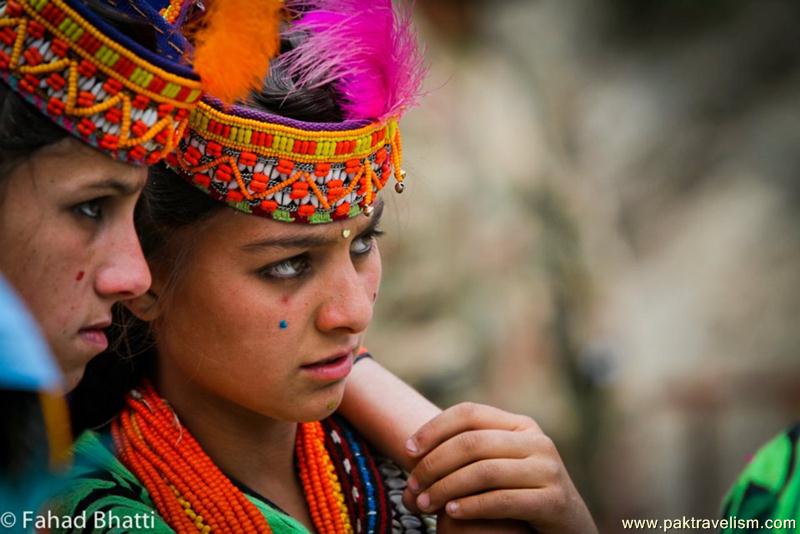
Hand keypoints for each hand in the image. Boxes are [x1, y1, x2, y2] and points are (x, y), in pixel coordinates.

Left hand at [402, 402, 596, 533]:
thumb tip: (411, 447)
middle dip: (434, 465)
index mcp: (520, 424)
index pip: (468, 413)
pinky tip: (452, 513)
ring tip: (424, 505)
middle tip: (412, 488)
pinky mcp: (553, 500)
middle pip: (472, 443)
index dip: (434, 428)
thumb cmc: (520, 494)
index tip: (407, 450)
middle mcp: (536, 440)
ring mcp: (548, 469)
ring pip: (484, 471)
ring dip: (446, 488)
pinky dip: (472, 506)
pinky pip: (503, 500)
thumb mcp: (499, 464)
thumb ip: (469, 452)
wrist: (569, 528)